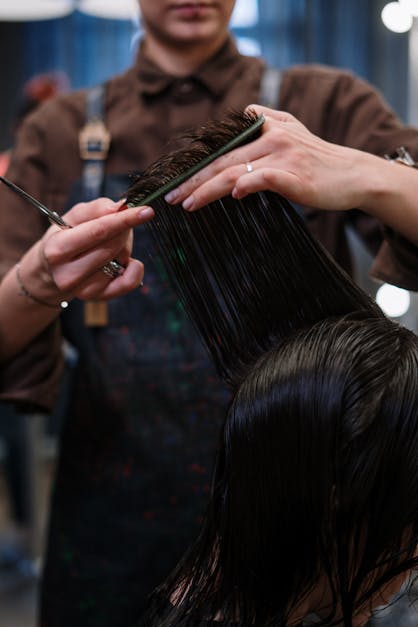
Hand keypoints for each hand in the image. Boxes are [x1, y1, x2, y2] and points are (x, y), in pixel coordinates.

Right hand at [35, 197, 153, 301]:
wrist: (51, 272)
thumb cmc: (64, 238)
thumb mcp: (72, 217)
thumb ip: (96, 209)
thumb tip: (120, 207)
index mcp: (57, 249)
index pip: (99, 231)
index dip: (125, 219)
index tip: (146, 211)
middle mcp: (68, 273)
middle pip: (113, 245)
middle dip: (123, 230)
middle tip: (118, 226)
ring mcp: (84, 290)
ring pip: (122, 261)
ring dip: (124, 248)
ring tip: (109, 246)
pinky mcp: (99, 298)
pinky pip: (129, 282)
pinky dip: (134, 268)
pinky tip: (124, 262)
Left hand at [164, 105, 381, 212]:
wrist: (354, 175)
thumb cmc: (319, 161)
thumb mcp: (294, 130)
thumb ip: (268, 119)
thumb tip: (247, 113)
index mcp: (266, 127)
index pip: (223, 150)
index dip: (196, 167)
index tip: (175, 184)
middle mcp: (271, 137)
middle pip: (222, 161)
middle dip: (193, 181)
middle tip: (171, 198)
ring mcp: (283, 155)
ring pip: (235, 170)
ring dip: (207, 189)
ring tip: (187, 204)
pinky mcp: (295, 174)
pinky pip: (263, 177)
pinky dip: (246, 184)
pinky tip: (231, 195)